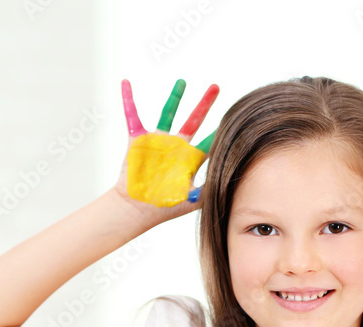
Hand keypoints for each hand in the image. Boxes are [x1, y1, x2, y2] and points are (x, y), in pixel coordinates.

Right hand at [114, 77, 218, 220]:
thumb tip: (227, 186)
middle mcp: (176, 146)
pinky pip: (132, 115)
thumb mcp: (191, 201)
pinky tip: (126, 82)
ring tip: (183, 81)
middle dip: (205, 103)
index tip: (236, 116)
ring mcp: (157, 141)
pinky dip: (128, 98)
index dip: (221, 130)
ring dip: (176, 97)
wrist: (137, 209)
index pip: (210, 140)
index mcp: (190, 158)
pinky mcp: (138, 139)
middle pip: (194, 119)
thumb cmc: (164, 207)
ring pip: (168, 113)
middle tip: (216, 86)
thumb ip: (208, 192)